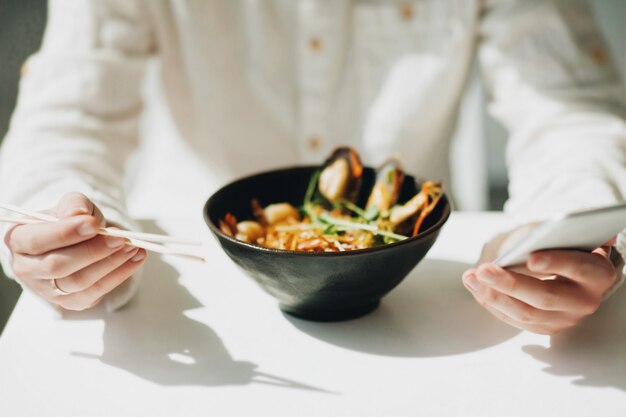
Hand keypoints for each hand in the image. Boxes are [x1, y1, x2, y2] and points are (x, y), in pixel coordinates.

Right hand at [4, 192, 145, 310]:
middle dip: (93, 251)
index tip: (93, 224)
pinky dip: (119, 275)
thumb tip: (78, 214)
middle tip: (120, 238)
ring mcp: (48, 290)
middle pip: (58, 266)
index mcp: (18, 240)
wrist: (75, 240)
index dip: (65, 233)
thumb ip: (73, 205)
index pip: (36, 240)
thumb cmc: (68, 221)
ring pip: (78, 282)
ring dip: (110, 264)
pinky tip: (135, 259)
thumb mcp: (70, 205)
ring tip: (133, 246)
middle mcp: (27, 268)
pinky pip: (95, 292)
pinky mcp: (71, 301)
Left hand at [462, 228, 621, 334]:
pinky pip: (515, 320)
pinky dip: (492, 303)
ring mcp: (565, 318)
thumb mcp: (555, 232)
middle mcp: (585, 300)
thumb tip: (523, 244)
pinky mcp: (545, 326)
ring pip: (527, 314)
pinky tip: (475, 286)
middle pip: (546, 297)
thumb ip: (543, 235)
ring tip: (471, 277)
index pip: (579, 268)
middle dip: (511, 284)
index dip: (556, 262)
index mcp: (597, 273)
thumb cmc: (557, 241)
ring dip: (493, 296)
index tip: (531, 258)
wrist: (562, 261)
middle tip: (484, 270)